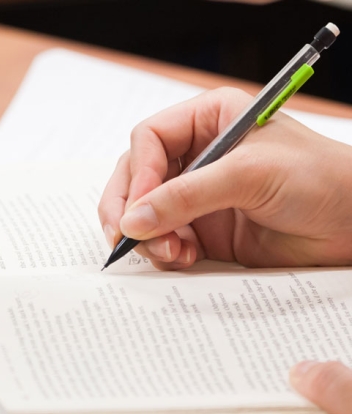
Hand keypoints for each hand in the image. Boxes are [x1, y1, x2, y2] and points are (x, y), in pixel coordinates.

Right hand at [97, 87, 351, 269]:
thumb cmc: (322, 180)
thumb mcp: (249, 176)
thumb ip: (186, 196)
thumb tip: (133, 219)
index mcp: (209, 120)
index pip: (149, 139)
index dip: (138, 172)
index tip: (138, 206)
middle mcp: (198, 155)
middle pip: (137, 177)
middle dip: (129, 208)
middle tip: (125, 235)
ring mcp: (199, 194)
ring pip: (145, 212)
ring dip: (147, 235)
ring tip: (168, 251)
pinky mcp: (205, 230)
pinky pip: (165, 240)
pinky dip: (165, 253)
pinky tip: (183, 258)